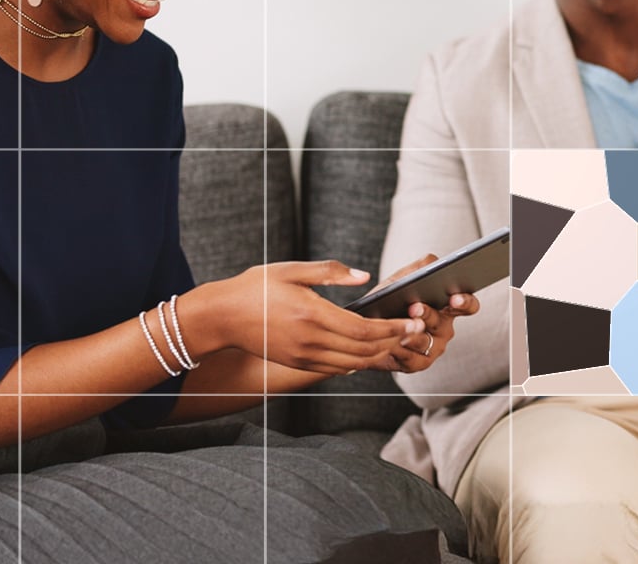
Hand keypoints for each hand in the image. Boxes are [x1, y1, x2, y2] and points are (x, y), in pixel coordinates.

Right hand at [201, 261, 422, 375]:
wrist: (223, 317)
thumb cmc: (256, 287)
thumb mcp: (292, 270)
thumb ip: (331, 272)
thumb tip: (365, 277)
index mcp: (312, 314)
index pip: (364, 329)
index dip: (393, 328)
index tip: (413, 321)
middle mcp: (311, 340)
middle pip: (364, 350)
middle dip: (394, 341)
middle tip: (415, 330)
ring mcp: (304, 356)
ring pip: (353, 362)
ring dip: (379, 353)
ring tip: (397, 340)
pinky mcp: (298, 363)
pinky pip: (335, 368)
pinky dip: (357, 361)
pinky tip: (367, 351)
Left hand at [367, 254, 482, 373]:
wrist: (365, 329)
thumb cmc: (388, 302)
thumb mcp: (399, 281)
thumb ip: (417, 269)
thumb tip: (432, 262)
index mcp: (447, 306)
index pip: (467, 305)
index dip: (464, 302)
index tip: (454, 297)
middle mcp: (444, 327)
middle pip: (442, 322)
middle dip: (428, 314)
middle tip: (415, 307)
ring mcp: (434, 346)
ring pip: (425, 340)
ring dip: (411, 333)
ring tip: (399, 327)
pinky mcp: (420, 363)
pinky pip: (412, 358)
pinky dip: (400, 349)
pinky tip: (392, 343)